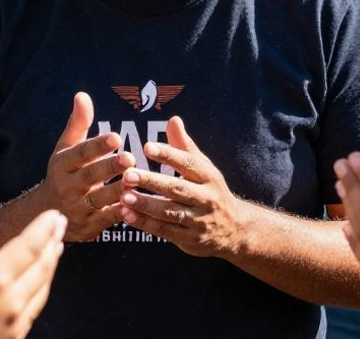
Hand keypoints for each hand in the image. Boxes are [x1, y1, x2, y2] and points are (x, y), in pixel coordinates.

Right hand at [0, 204, 65, 338]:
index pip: (29, 247)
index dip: (44, 227)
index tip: (54, 213)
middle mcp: (10, 303)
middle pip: (42, 266)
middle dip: (53, 241)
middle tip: (61, 223)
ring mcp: (13, 325)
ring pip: (43, 288)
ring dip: (52, 264)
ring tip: (56, 248)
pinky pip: (35, 308)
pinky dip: (43, 288)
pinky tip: (38, 284)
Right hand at [38, 92, 135, 241]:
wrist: (46, 212)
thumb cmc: (64, 172)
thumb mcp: (66, 148)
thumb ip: (78, 123)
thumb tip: (82, 95)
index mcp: (63, 164)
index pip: (80, 153)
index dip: (98, 145)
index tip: (116, 136)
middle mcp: (68, 186)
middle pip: (90, 176)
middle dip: (110, 168)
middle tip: (130, 158)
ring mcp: (77, 208)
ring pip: (100, 199)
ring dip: (119, 191)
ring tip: (137, 182)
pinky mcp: (88, 227)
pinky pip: (106, 220)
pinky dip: (120, 214)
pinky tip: (136, 207)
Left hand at [117, 116, 250, 257]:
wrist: (235, 230)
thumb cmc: (211, 191)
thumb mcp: (204, 168)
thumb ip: (185, 146)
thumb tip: (173, 119)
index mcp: (208, 176)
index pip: (188, 163)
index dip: (168, 154)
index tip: (147, 147)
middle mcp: (205, 198)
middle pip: (177, 188)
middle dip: (152, 182)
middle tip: (128, 174)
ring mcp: (198, 220)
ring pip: (170, 212)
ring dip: (146, 205)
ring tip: (124, 197)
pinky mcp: (189, 239)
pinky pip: (165, 230)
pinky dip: (145, 224)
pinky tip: (127, 216)